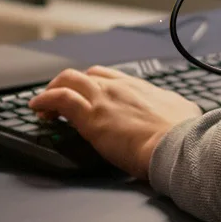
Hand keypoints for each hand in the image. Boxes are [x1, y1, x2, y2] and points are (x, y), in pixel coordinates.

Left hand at [29, 66, 201, 179]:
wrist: (177, 146)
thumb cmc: (183, 134)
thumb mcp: (184, 112)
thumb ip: (175, 108)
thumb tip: (182, 112)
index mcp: (140, 88)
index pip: (110, 76)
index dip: (94, 83)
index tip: (88, 93)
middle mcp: (120, 88)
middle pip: (87, 75)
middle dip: (71, 84)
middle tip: (62, 98)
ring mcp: (104, 100)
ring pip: (68, 80)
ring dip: (53, 89)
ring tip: (43, 103)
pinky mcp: (90, 118)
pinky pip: (59, 99)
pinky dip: (44, 100)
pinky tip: (37, 107)